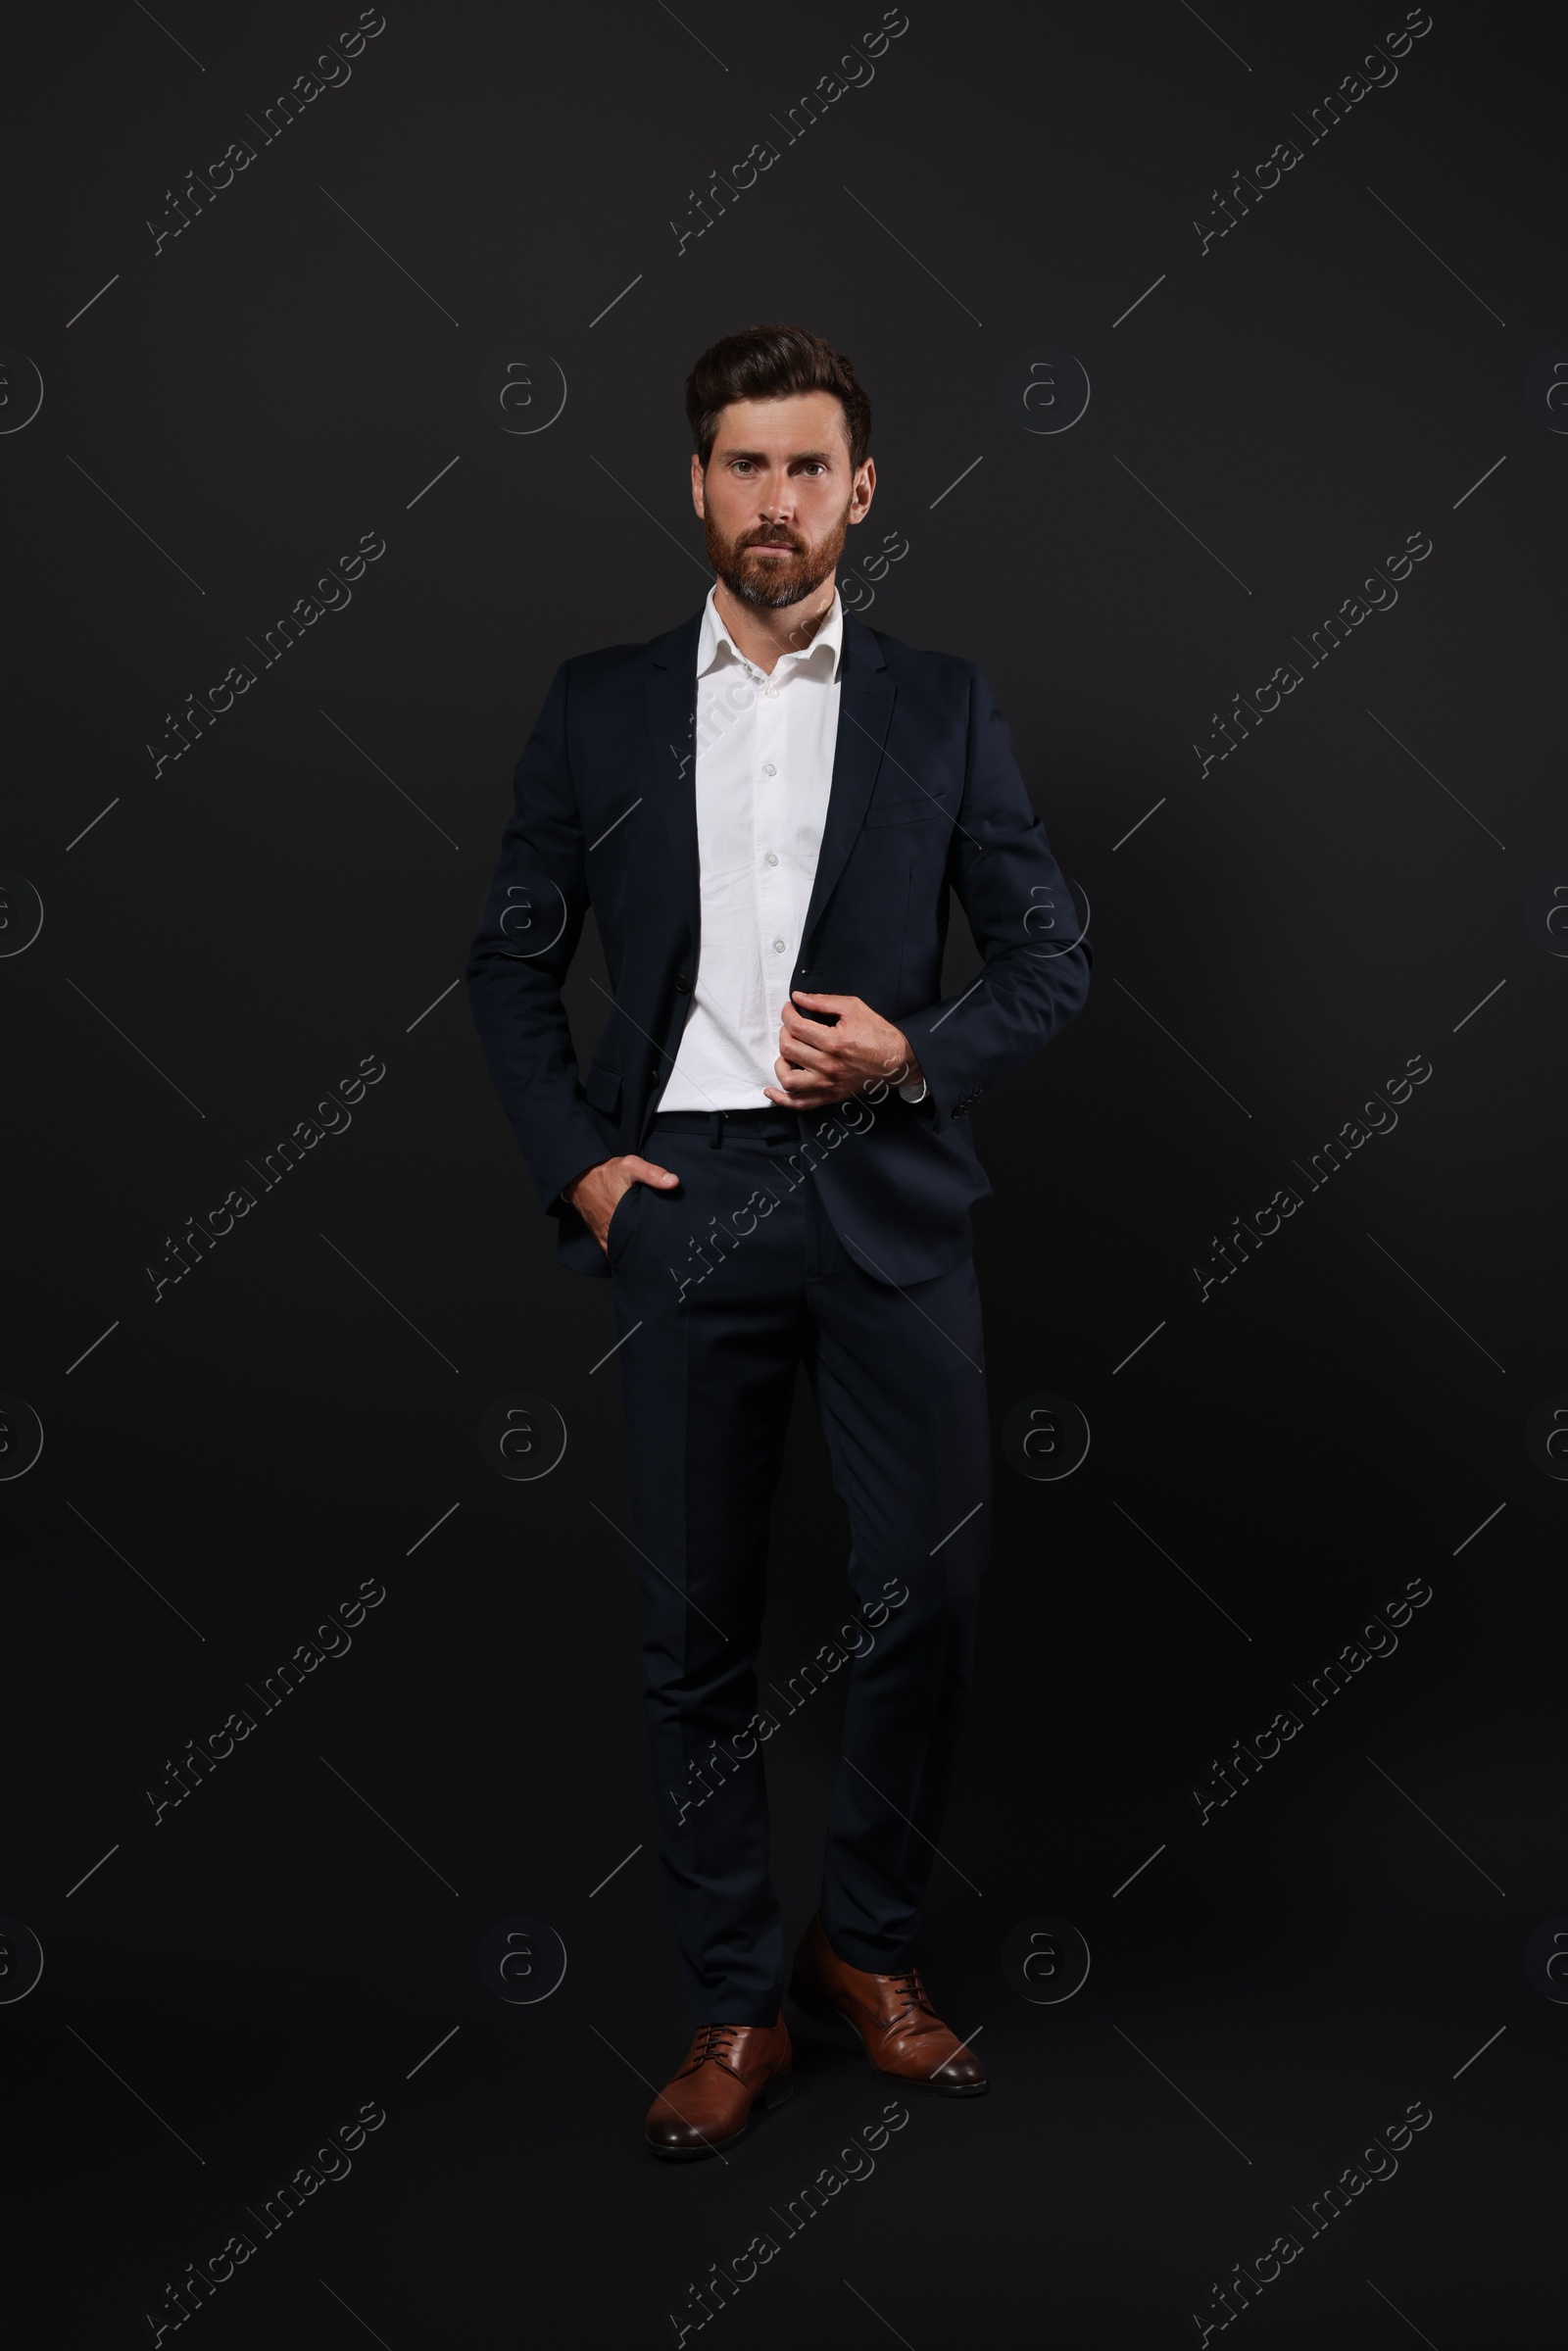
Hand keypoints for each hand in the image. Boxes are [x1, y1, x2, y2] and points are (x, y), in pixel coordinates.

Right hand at [563, 1154, 679, 1251]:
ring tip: (649, 1255)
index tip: (670, 1241)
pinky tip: (631, 1255)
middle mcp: (613, 1229)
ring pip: (622, 1252)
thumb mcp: (630, 1166)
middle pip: (635, 1247)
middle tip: (664, 1249)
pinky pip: (611, 1252)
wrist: (579, 1178)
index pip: (646, 1235)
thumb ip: (652, 1173)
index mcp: (624, 1214)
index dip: (659, 1239)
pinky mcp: (600, 1237)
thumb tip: (674, 1182)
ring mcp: (606, 1236)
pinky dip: (621, 1254)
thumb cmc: (605, 1173)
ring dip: (634, 1253)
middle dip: (649, 1249)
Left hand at [765, 992, 922, 1110]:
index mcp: (834, 1042)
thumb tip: (798, 998)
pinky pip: (800, 1104)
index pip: (796, 1027)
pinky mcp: (830, 1096)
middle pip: (789, 1049)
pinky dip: (781, 1099)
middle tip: (793, 1027)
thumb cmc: (878, 1033)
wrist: (897, 1060)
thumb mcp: (853, 1008)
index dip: (787, 1014)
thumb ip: (823, 1002)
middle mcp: (828, 1066)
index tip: (790, 1009)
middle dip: (785, 1033)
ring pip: (788, 1079)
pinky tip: (771, 1090)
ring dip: (781, 1063)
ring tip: (788, 1053)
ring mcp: (828, 1084)